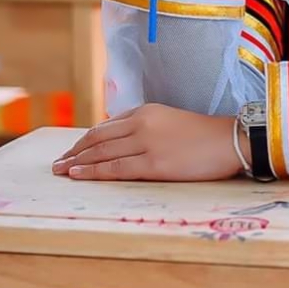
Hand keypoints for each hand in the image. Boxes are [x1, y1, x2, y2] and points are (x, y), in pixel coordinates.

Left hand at [52, 104, 240, 181]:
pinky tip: (79, 175)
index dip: (84, 141)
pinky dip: (93, 172)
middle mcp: (141, 124)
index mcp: (145, 111)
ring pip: (102, 153)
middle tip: (57, 164)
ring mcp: (146, 143)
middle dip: (74, 152)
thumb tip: (121, 142)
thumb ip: (146, 128)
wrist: (231, 140)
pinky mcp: (154, 164)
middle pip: (97, 139)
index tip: (72, 151)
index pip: (105, 127)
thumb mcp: (170, 121)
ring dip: (77, 162)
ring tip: (61, 171)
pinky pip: (115, 169)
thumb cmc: (205, 135)